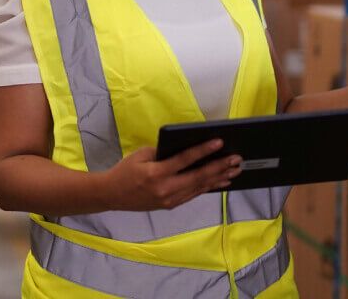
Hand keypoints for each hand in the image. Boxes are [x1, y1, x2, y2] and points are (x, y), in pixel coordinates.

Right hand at [99, 140, 240, 211]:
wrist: (111, 195)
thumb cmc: (125, 170)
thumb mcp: (140, 155)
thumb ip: (163, 153)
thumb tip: (186, 152)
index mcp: (156, 173)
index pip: (184, 160)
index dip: (203, 151)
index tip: (219, 142)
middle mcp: (165, 188)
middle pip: (198, 176)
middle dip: (219, 167)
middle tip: (236, 159)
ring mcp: (169, 199)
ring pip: (199, 187)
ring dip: (219, 178)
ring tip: (235, 171)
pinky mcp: (170, 205)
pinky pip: (193, 194)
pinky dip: (208, 187)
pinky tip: (220, 181)